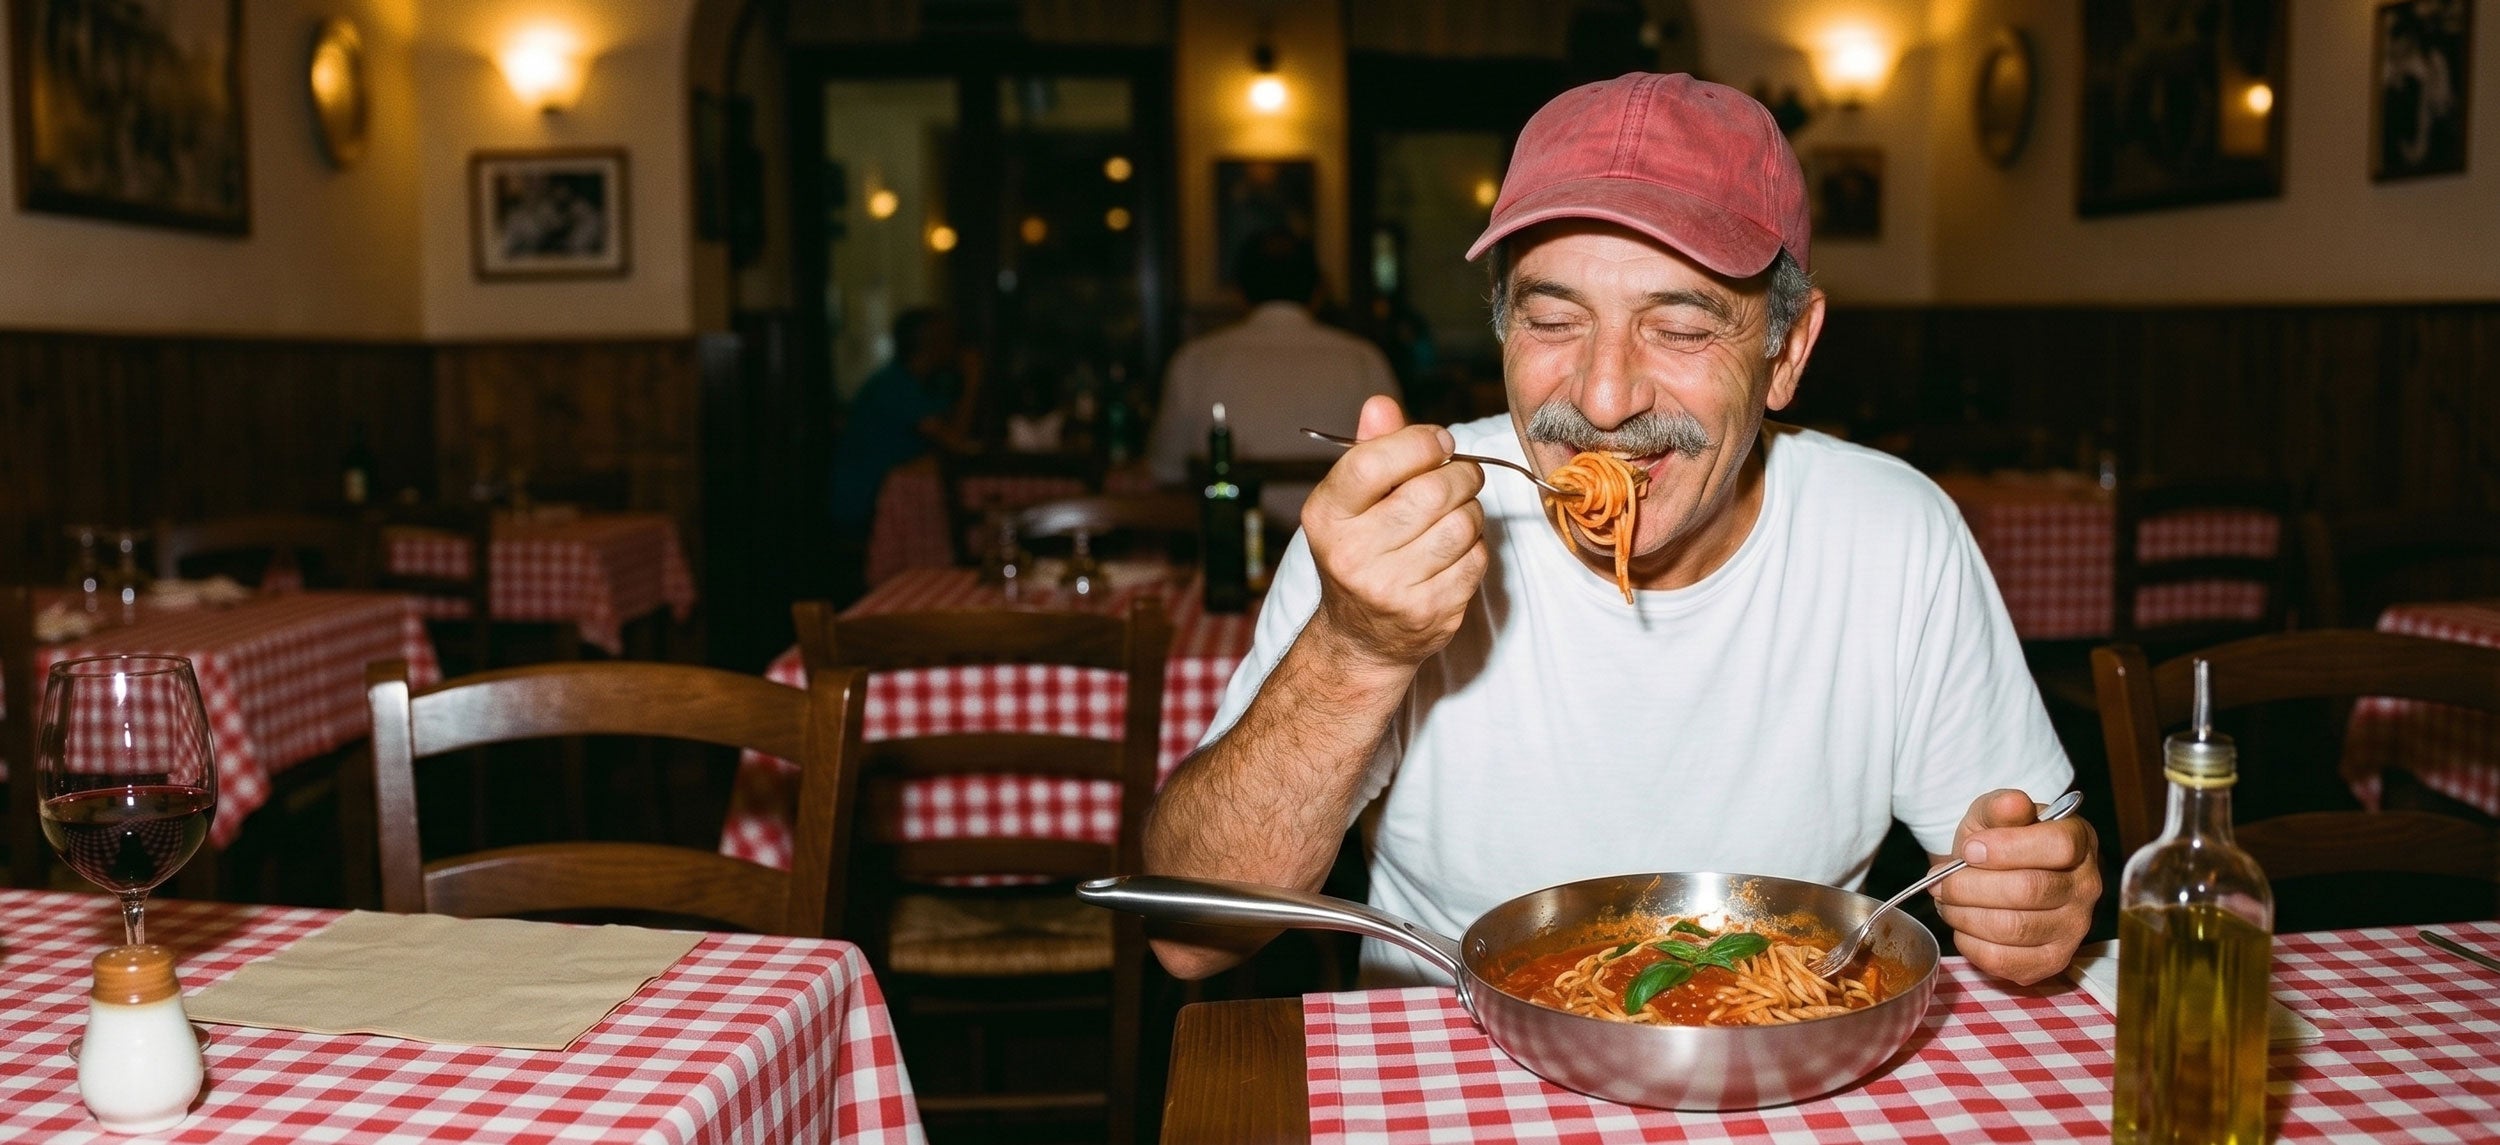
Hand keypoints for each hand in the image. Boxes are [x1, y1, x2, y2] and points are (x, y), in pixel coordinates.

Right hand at [1300, 395, 1487, 670]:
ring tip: (1455, 514)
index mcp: (1326, 517)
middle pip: (1431, 492)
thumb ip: (1370, 450)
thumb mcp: (1351, 501)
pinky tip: (1454, 550)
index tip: (1438, 442)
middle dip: (1460, 474)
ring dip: (1471, 511)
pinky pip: (1476, 559)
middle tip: (1461, 475)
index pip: (1374, 461)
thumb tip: (1381, 404)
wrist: (1361, 637)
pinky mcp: (1430, 613)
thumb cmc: (1361, 551)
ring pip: (1462, 524)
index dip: (1419, 441)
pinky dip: (1475, 547)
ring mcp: (1391, 589)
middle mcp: (1352, 555)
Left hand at [1930, 789, 2100, 984]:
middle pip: (2028, 890)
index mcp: (2078, 841)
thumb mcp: (1993, 814)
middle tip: (1941, 881)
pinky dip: (1970, 943)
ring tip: (1946, 901)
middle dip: (1970, 886)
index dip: (2006, 849)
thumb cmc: (1998, 842)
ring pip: (2013, 928)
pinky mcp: (2053, 960)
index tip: (1969, 850)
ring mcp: (2073, 928)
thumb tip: (2013, 803)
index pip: (2057, 847)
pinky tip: (1962, 925)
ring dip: (1964, 914)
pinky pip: (2005, 960)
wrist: (1998, 876)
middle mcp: (2086, 887)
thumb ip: (2001, 807)